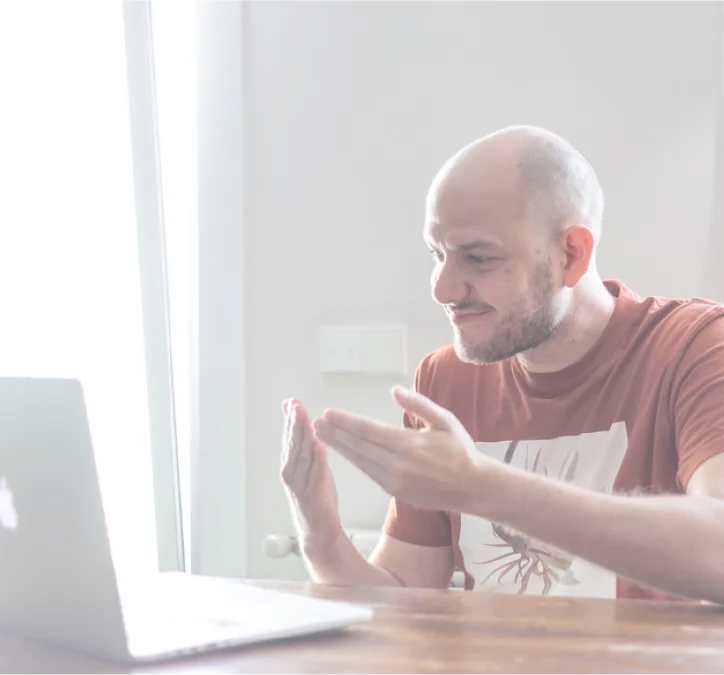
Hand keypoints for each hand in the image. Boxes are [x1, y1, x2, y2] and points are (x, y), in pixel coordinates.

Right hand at [280, 399, 341, 549]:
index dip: (290, 418)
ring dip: (303, 438)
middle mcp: (291, 473)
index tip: (292, 402)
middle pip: (293, 444)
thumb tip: (292, 412)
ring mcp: (300, 486)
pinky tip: (320, 447)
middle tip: (296, 406)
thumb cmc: (313, 493)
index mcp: (290, 464)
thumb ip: (299, 438)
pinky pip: (316, 475)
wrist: (318, 529)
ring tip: (306, 420)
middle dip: (294, 424)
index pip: (289, 437)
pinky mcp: (313, 496)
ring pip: (302, 457)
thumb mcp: (306, 462)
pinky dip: (318, 460)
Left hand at [312, 387, 496, 512]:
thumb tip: (395, 391)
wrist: (472, 487)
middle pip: (359, 445)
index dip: (346, 421)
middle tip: (315, 423)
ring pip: (360, 460)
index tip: (328, 413)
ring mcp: (394, 480)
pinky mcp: (395, 491)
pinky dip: (353, 461)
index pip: (368, 430)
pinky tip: (343, 452)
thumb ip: (418, 405)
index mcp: (408, 444)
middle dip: (335, 433)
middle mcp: (397, 464)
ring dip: (339, 447)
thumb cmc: (460, 450)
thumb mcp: (445, 421)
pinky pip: (368, 473)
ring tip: (322, 435)